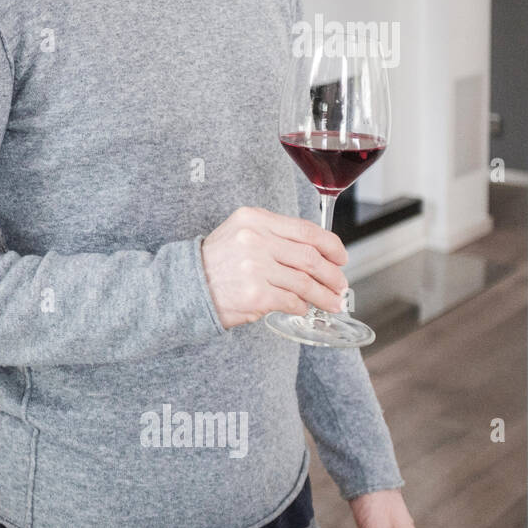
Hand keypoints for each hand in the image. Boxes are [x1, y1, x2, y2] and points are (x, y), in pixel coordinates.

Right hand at [201, 206, 348, 328]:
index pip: (306, 230)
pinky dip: (302, 306)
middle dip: (332, 275)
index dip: (332, 246)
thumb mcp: (241, 233)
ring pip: (305, 282)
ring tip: (332, 302)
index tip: (341, 257)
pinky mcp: (255, 295)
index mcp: (255, 220)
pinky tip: (302, 307)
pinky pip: (291, 301)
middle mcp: (255, 240)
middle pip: (310, 257)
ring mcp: (255, 268)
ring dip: (323, 295)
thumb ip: (275, 235)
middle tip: (340, 285)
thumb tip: (318, 252)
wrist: (186, 286)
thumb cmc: (216, 262)